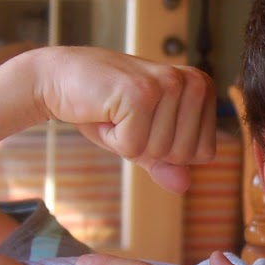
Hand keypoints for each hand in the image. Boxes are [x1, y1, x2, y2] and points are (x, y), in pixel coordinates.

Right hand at [24, 47, 218, 194]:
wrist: (59, 78)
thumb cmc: (106, 108)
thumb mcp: (144, 139)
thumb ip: (167, 163)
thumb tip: (184, 186)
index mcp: (203, 88)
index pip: (205, 152)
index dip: (169, 151)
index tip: (146, 125)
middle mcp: (193, 82)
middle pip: (183, 155)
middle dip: (148, 148)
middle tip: (127, 118)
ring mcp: (168, 84)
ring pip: (159, 152)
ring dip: (127, 142)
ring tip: (116, 112)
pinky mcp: (140, 93)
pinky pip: (133, 147)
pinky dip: (112, 139)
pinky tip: (104, 111)